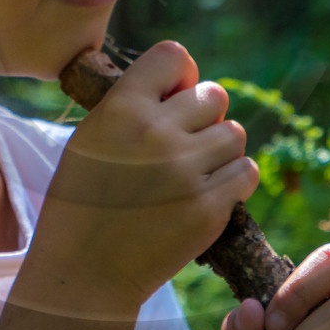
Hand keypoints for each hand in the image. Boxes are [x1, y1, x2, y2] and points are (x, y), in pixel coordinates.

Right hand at [25, 41, 259, 315]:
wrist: (84, 273)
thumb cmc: (83, 203)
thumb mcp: (90, 139)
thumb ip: (133, 106)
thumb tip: (185, 82)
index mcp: (120, 108)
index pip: (174, 56)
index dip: (180, 76)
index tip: (172, 100)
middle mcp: (155, 133)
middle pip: (214, 94)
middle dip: (205, 115)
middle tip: (185, 144)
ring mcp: (186, 171)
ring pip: (235, 133)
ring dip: (221, 149)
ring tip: (195, 171)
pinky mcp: (208, 209)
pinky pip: (246, 172)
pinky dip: (234, 180)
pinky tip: (210, 192)